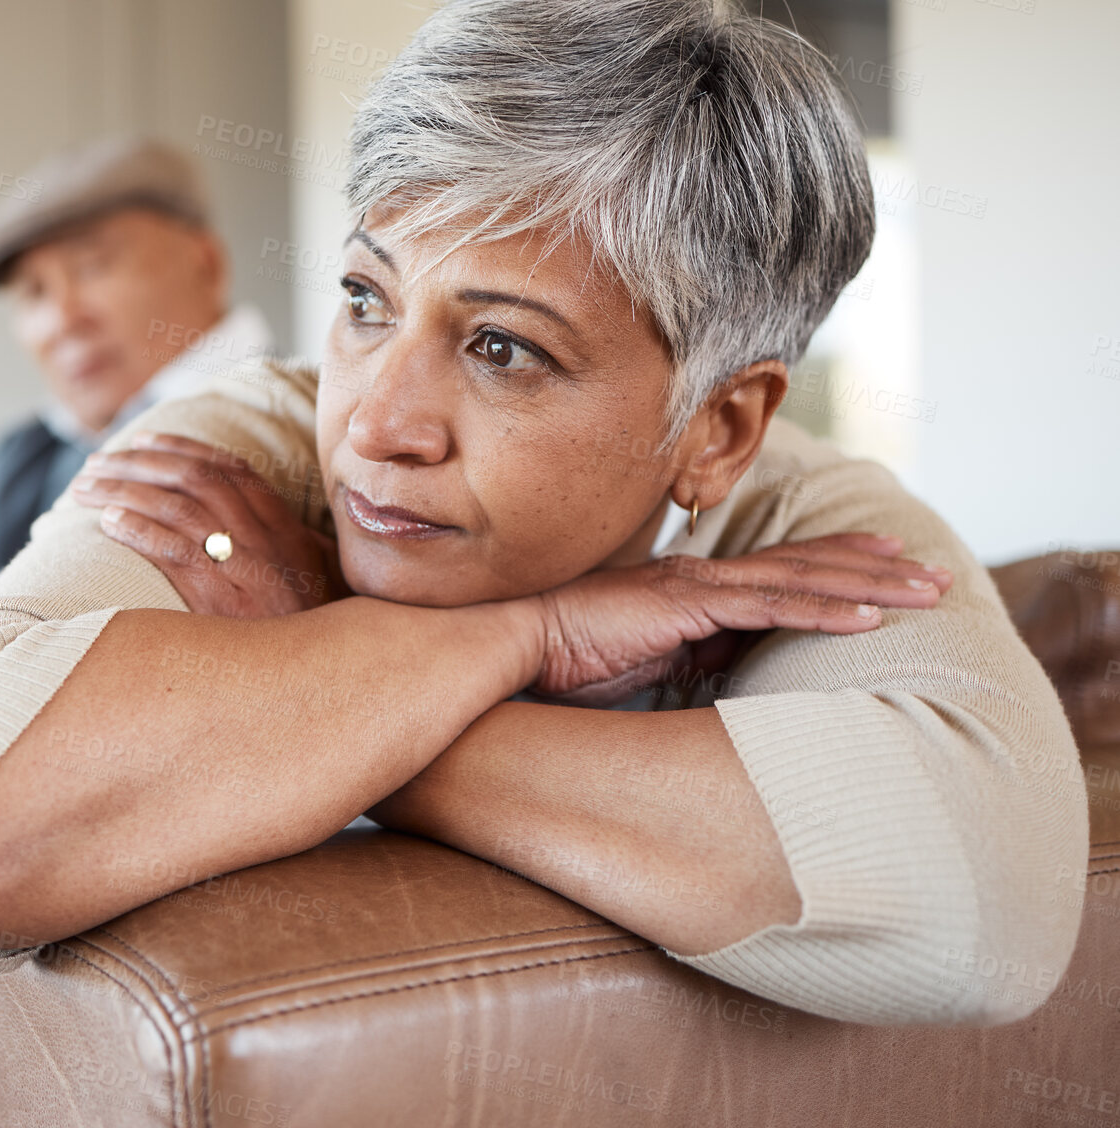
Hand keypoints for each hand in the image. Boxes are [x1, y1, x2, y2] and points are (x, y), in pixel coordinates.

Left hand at [68, 431, 349, 617]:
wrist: (324, 683)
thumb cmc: (315, 636)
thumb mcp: (321, 583)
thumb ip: (302, 549)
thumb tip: (294, 529)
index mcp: (287, 533)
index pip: (232, 471)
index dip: (185, 449)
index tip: (143, 441)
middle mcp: (268, 543)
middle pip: (196, 480)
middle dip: (140, 463)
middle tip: (97, 462)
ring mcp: (247, 572)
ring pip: (179, 509)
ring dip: (124, 491)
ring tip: (86, 490)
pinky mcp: (223, 605)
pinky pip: (176, 553)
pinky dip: (140, 530)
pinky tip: (109, 523)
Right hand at [523, 533, 953, 699]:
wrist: (516, 647)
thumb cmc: (568, 663)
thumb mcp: (649, 664)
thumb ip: (695, 658)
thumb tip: (736, 672)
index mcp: (694, 589)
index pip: (781, 573)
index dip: (839, 567)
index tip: (890, 570)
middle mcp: (703, 576)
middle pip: (807, 566)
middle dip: (877, 569)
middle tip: (937, 575)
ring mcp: (698, 586)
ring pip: (804, 579)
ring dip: (873, 585)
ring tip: (927, 592)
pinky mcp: (688, 604)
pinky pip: (772, 606)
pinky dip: (827, 609)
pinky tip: (873, 617)